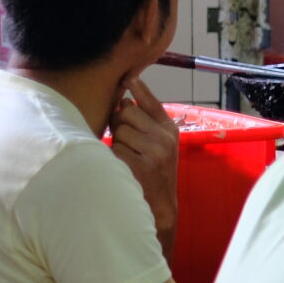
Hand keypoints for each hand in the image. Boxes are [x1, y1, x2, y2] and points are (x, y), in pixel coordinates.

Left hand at [109, 77, 180, 243]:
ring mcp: (154, 152)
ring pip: (119, 131)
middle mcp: (165, 138)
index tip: (128, 77)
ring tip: (127, 157)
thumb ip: (144, 122)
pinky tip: (123, 168)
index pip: (151, 102)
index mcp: (170, 130)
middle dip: (120, 123)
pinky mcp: (140, 166)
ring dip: (116, 142)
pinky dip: (113, 157)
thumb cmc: (153, 171)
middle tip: (126, 141)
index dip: (138, 87)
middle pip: (128, 112)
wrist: (160, 205)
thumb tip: (123, 99)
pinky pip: (115, 149)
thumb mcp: (159, 144)